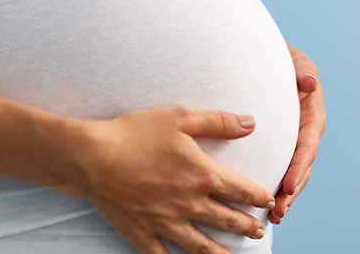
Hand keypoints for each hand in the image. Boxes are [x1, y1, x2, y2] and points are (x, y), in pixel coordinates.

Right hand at [73, 106, 276, 253]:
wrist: (92, 158)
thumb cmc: (135, 134)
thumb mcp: (180, 118)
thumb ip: (219, 122)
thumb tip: (251, 124)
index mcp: (202, 175)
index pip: (241, 191)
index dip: (258, 197)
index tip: (267, 201)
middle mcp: (190, 204)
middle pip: (227, 220)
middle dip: (246, 226)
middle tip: (258, 231)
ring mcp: (167, 223)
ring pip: (203, 246)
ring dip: (223, 253)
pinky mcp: (143, 233)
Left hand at [269, 43, 325, 223]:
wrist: (264, 56)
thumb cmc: (278, 55)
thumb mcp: (292, 57)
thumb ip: (301, 68)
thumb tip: (308, 82)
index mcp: (312, 111)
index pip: (307, 142)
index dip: (300, 165)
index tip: (289, 185)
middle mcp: (307, 128)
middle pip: (303, 164)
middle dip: (292, 189)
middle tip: (278, 210)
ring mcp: (295, 138)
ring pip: (294, 171)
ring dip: (286, 195)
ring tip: (273, 216)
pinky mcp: (283, 143)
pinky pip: (282, 166)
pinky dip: (277, 186)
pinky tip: (265, 206)